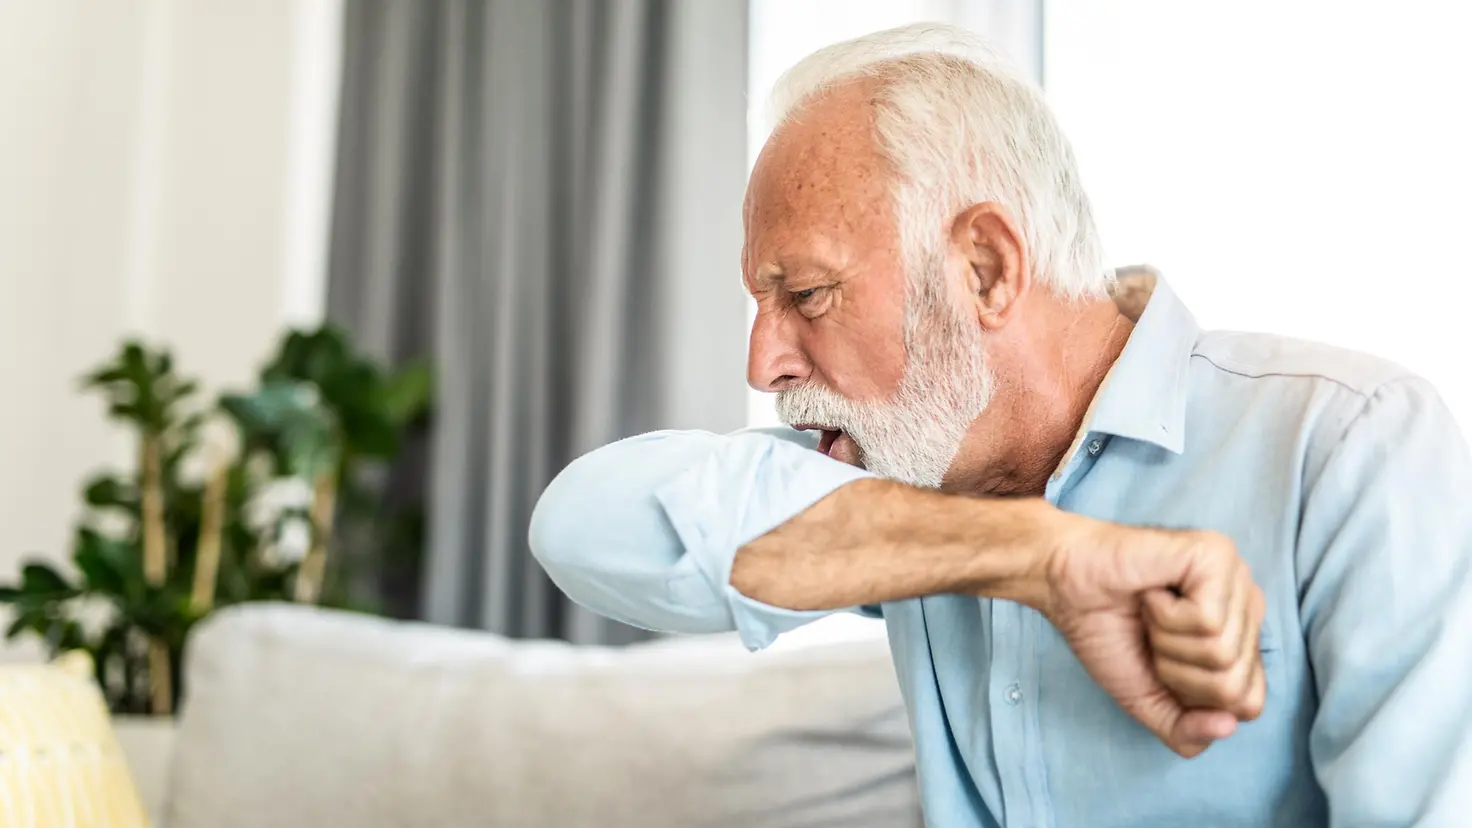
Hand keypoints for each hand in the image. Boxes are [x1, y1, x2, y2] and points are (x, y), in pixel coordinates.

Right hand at [1035, 515, 1265, 757]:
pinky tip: (1152, 592)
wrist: (1062, 582)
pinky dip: (1166, 615)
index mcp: (1241, 638)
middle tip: (1151, 634)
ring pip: (1222, 652)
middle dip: (1178, 671)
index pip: (1248, 703)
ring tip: (1149, 611)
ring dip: (1167, 641)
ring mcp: (1237, 579)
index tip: (1161, 661)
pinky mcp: (1217, 556)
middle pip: (1235, 684)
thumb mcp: (1148, 699)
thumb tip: (1227, 727)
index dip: (1193, 697)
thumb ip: (1186, 732)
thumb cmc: (1104, 630)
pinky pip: (1209, 620)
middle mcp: (1248, 606)